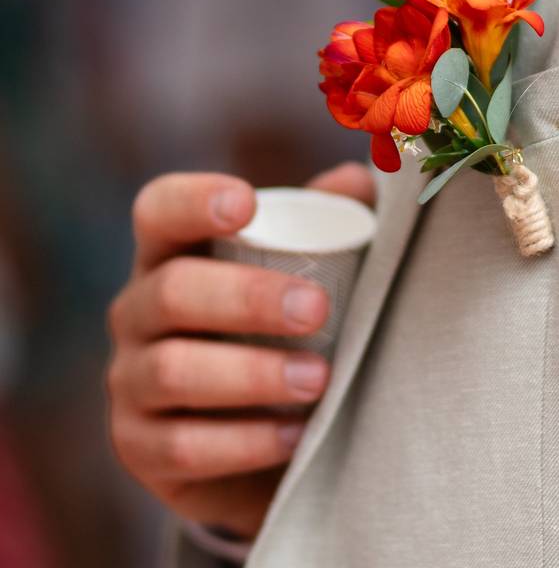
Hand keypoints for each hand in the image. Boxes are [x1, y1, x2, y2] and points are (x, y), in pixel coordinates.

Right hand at [107, 162, 375, 536]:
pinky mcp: (139, 448)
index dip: (192, 202)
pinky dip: (244, 441)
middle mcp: (138, 313)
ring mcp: (131, 382)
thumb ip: (329, 226)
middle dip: (247, 297)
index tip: (246, 203)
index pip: (159, 213)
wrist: (263, 447)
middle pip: (172, 291)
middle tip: (316, 309)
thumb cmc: (284, 340)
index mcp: (174, 258)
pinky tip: (297, 437)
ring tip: (319, 378)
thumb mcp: (306, 280)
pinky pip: (183, 445)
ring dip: (252, 374)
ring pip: (173, 370)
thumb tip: (358, 179)